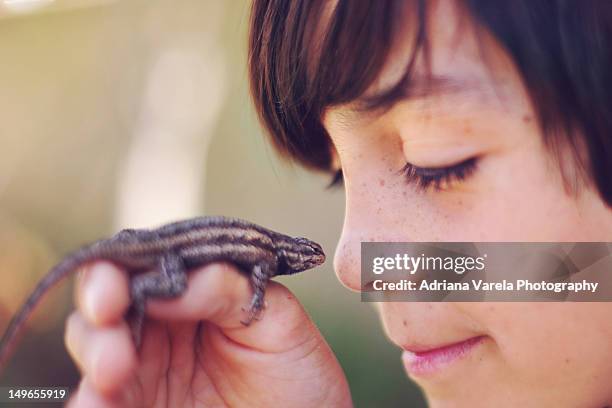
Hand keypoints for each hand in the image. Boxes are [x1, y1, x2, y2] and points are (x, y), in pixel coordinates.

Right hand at [65, 261, 351, 406]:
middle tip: (110, 312)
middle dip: (100, 302)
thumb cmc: (298, 374)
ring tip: (115, 368)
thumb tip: (171, 280)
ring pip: (91, 344)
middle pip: (105, 299)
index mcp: (193, 291)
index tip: (123, 280)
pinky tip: (100, 401)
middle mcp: (160, 325)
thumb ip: (230, 288)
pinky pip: (96, 401)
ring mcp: (144, 370)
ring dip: (94, 347)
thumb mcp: (278, 320)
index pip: (144, 262)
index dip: (124, 262)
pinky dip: (89, 400)